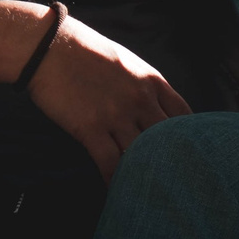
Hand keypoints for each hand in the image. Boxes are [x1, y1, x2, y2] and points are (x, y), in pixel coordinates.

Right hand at [23, 14, 191, 178]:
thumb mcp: (126, 62)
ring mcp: (117, 115)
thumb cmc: (85, 51)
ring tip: (147, 190)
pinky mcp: (91, 128)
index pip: (184, 115)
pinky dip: (115, 181)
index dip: (190, 136)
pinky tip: (117, 192)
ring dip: (144, 173)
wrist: (48, 46)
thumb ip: (144, 85)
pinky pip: (111, 163)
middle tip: (174, 180)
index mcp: (152, 81)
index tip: (188, 151)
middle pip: (169, 139)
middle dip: (172, 160)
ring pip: (142, 155)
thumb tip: (154, 108)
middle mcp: (140, 100)